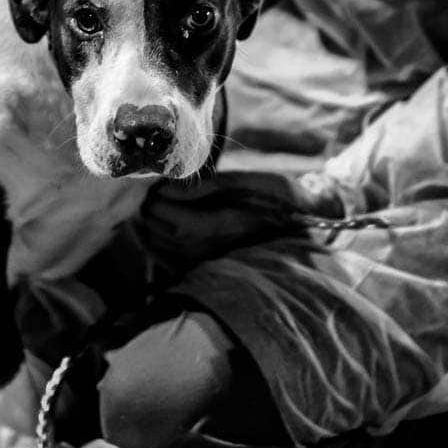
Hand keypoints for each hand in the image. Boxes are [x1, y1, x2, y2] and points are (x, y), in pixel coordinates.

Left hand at [136, 169, 332, 274]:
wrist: (299, 224)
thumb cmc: (276, 197)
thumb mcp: (250, 181)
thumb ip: (212, 184)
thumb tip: (173, 188)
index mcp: (229, 226)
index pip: (181, 220)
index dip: (162, 203)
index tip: (155, 185)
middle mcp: (217, 249)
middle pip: (168, 235)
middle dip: (152, 212)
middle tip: (147, 192)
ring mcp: (211, 260)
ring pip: (165, 248)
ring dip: (152, 226)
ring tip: (151, 206)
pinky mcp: (207, 265)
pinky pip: (171, 259)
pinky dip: (157, 243)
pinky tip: (157, 227)